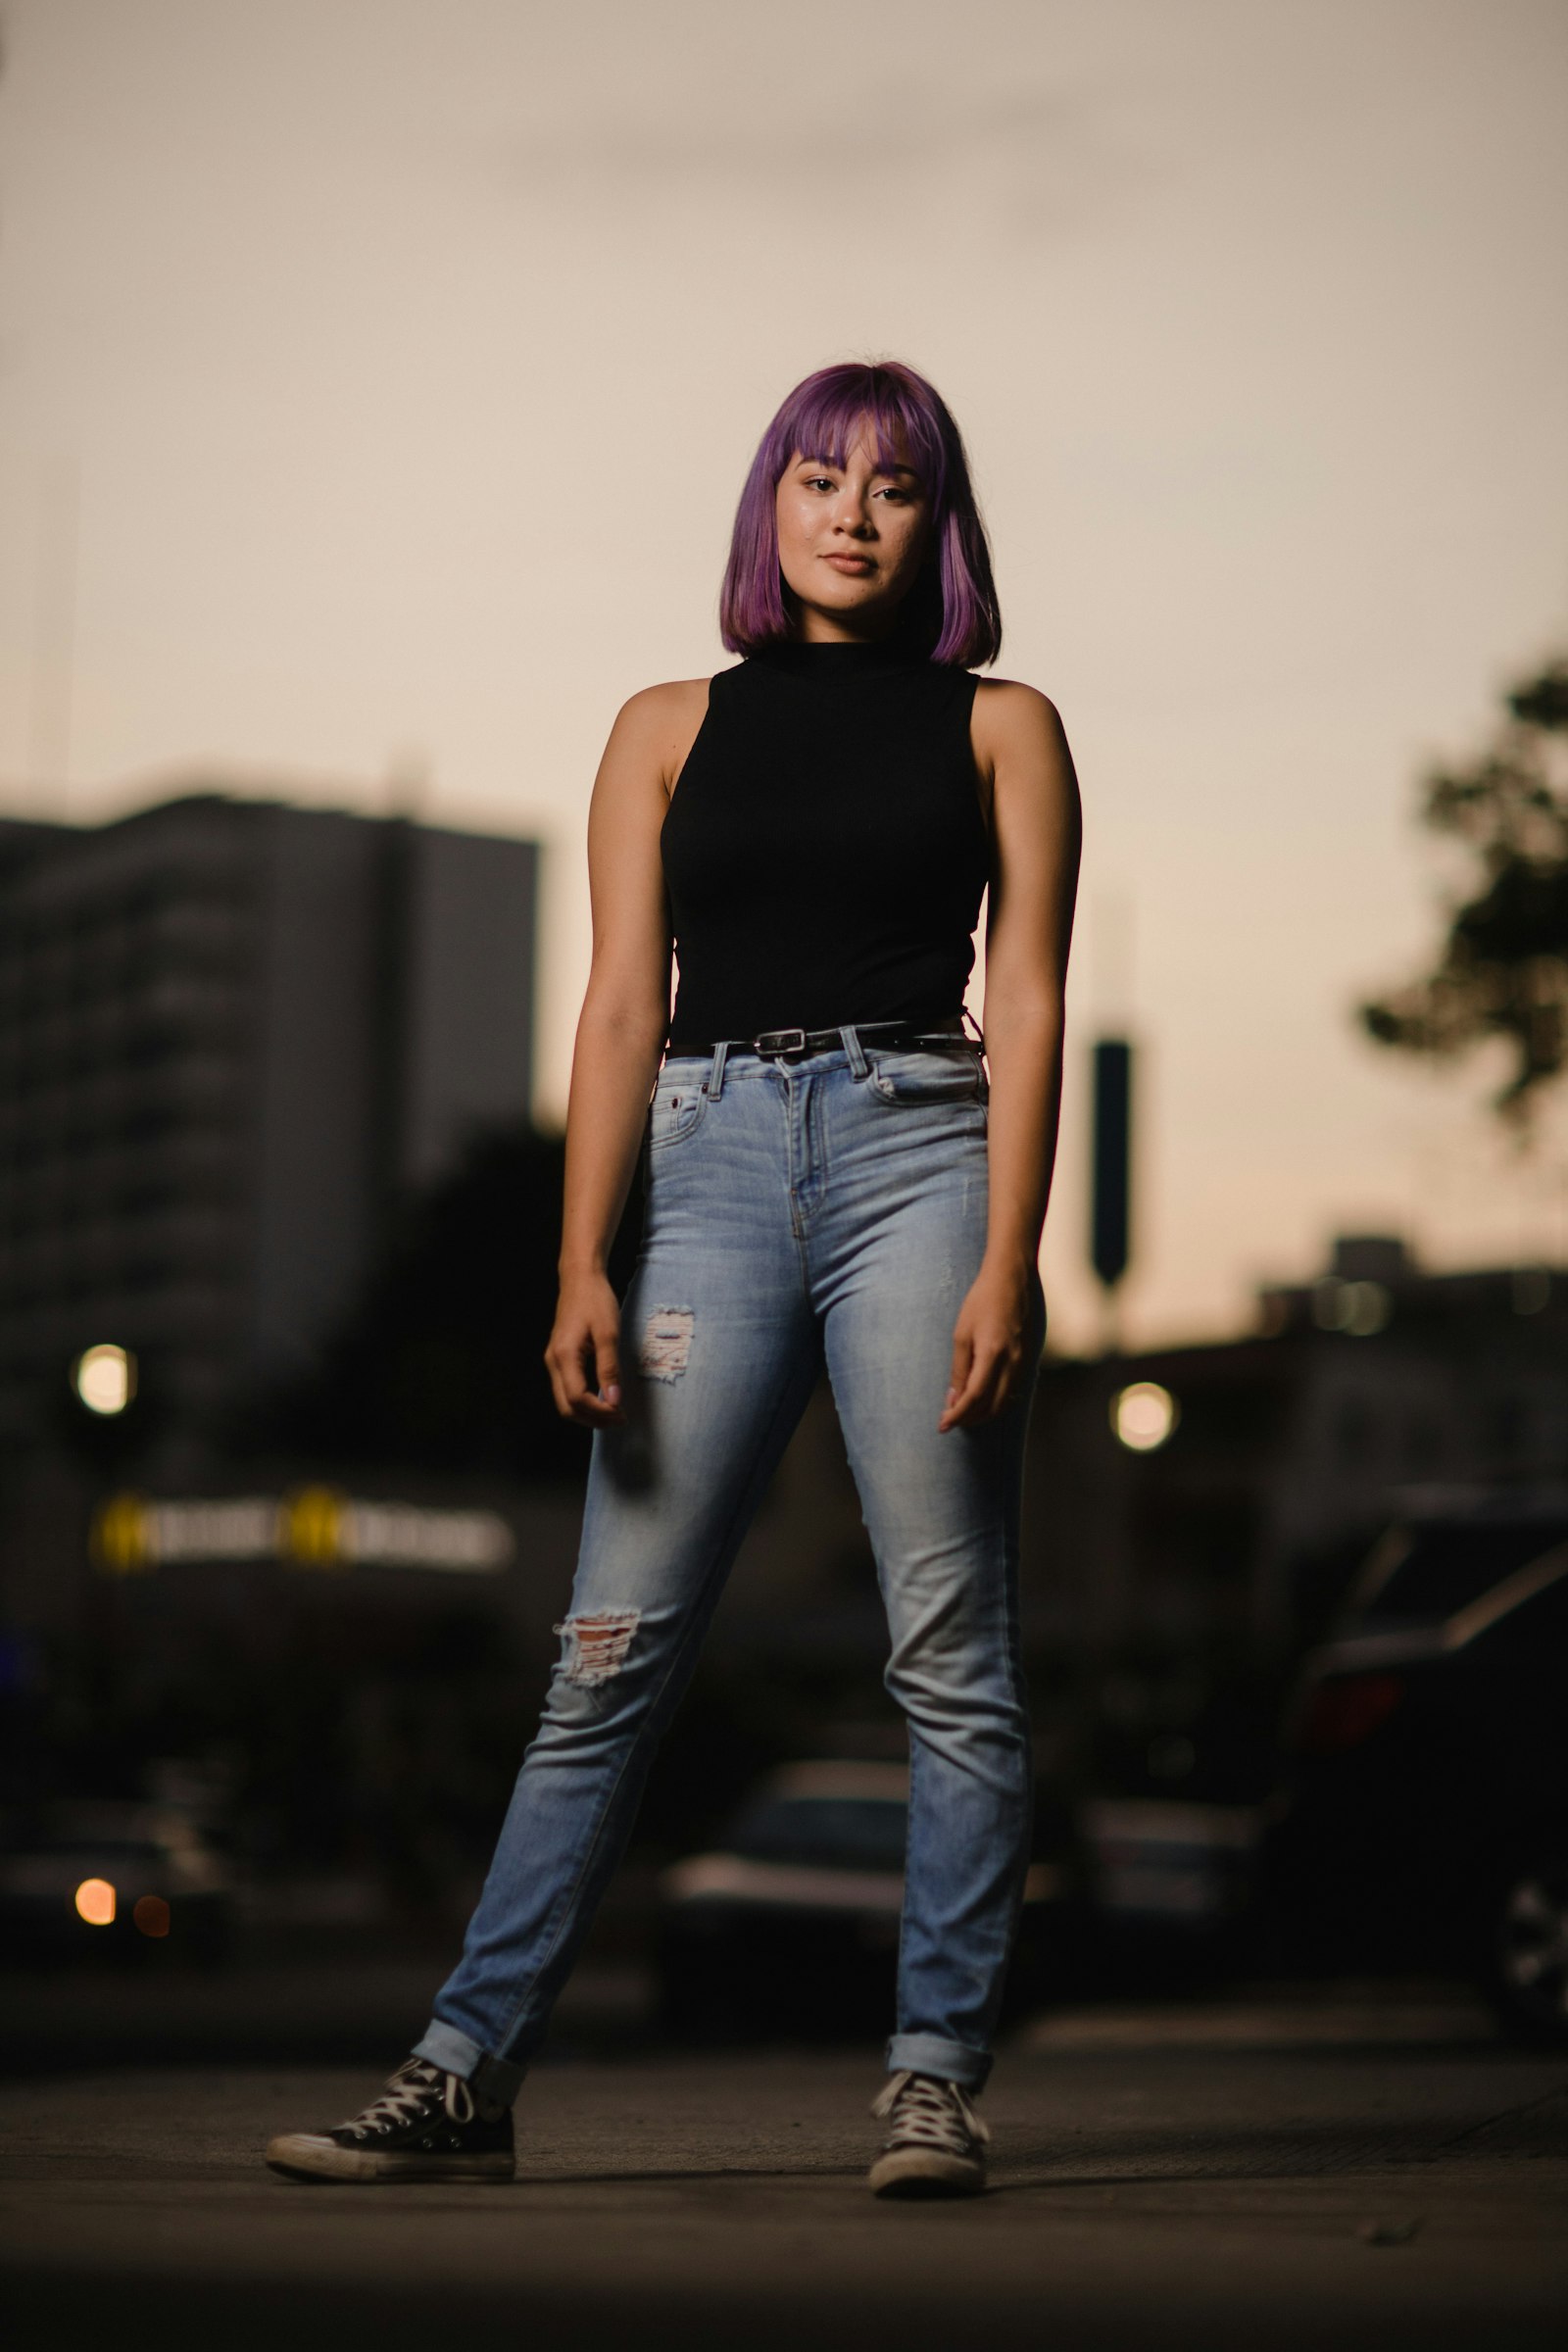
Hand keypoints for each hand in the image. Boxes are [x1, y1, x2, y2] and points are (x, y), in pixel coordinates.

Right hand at [544, 1270, 625, 1425]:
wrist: (580, 1279)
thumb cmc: (595, 1301)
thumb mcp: (608, 1333)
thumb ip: (609, 1368)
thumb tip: (613, 1400)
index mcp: (564, 1356)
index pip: (577, 1398)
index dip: (599, 1412)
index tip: (621, 1413)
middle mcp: (553, 1362)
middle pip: (566, 1407)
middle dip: (592, 1419)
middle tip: (619, 1419)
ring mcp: (553, 1360)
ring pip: (564, 1401)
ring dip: (587, 1413)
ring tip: (613, 1413)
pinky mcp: (558, 1358)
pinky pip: (566, 1389)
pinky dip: (583, 1401)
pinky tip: (602, 1399)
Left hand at [939, 1259, 1034, 1430]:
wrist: (1012, 1279)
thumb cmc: (982, 1302)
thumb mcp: (962, 1334)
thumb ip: (959, 1369)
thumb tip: (954, 1399)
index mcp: (993, 1354)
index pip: (974, 1397)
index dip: (958, 1415)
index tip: (942, 1426)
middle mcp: (1013, 1362)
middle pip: (992, 1406)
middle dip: (971, 1419)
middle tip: (951, 1420)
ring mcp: (1025, 1361)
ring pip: (1006, 1402)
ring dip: (985, 1413)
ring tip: (965, 1413)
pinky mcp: (1030, 1359)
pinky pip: (1015, 1390)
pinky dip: (999, 1401)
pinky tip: (985, 1399)